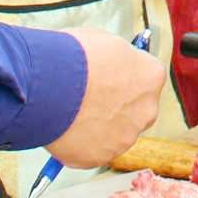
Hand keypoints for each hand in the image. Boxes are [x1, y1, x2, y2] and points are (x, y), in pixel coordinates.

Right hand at [44, 27, 167, 168]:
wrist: (48, 85)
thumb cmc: (72, 58)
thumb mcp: (102, 41)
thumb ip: (115, 58)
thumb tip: (111, 63)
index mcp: (150, 77)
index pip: (146, 80)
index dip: (125, 80)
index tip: (110, 80)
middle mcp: (145, 110)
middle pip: (135, 111)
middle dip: (116, 108)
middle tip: (90, 100)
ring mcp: (124, 137)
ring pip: (114, 135)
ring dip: (98, 128)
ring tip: (72, 114)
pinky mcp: (100, 157)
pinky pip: (91, 152)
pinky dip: (79, 145)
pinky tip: (64, 129)